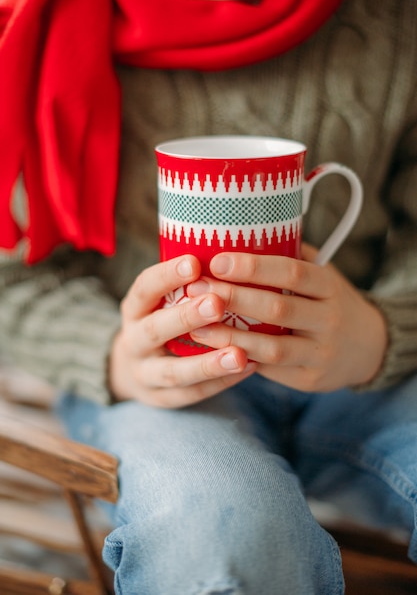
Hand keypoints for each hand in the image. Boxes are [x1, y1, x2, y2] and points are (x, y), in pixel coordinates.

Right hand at [108, 255, 256, 407]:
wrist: (134, 368)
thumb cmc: (163, 319)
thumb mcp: (161, 300)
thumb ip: (188, 283)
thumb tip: (237, 248)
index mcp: (135, 308)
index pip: (145, 288)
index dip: (167, 276)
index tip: (195, 262)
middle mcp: (134, 341)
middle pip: (156, 330)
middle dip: (186, 317)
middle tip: (217, 303)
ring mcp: (145, 374)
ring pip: (173, 372)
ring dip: (207, 363)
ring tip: (240, 354)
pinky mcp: (161, 400)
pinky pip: (191, 394)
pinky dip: (219, 382)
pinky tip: (248, 367)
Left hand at [187, 244, 387, 392]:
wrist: (367, 347)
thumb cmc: (329, 301)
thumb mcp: (321, 274)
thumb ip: (289, 256)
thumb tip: (239, 232)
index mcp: (329, 285)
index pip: (292, 272)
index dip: (254, 266)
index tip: (218, 261)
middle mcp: (329, 319)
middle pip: (277, 308)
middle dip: (233, 298)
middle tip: (196, 290)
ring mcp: (321, 352)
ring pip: (271, 347)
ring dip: (230, 337)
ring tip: (196, 327)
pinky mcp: (309, 378)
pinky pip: (270, 370)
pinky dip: (240, 359)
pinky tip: (214, 351)